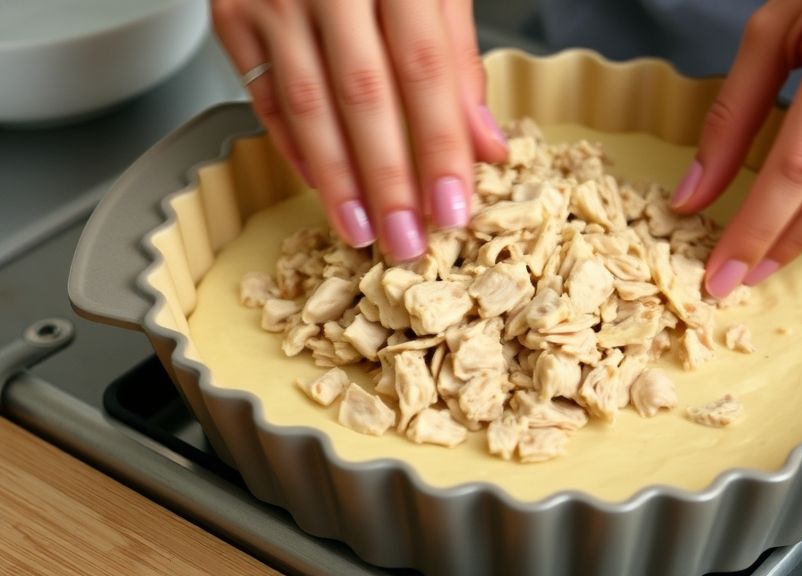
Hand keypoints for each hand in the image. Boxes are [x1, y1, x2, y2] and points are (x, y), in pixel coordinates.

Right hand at [212, 0, 506, 260]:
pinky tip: (320, 186)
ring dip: (336, 180)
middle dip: (388, 181)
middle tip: (407, 245)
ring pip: (307, 105)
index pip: (423, 70)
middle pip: (363, 97)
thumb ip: (457, 56)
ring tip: (362, 235)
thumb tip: (484, 146)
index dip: (440, 147)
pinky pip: (263, 95)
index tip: (453, 210)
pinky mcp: (232, 12)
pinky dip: (292, 147)